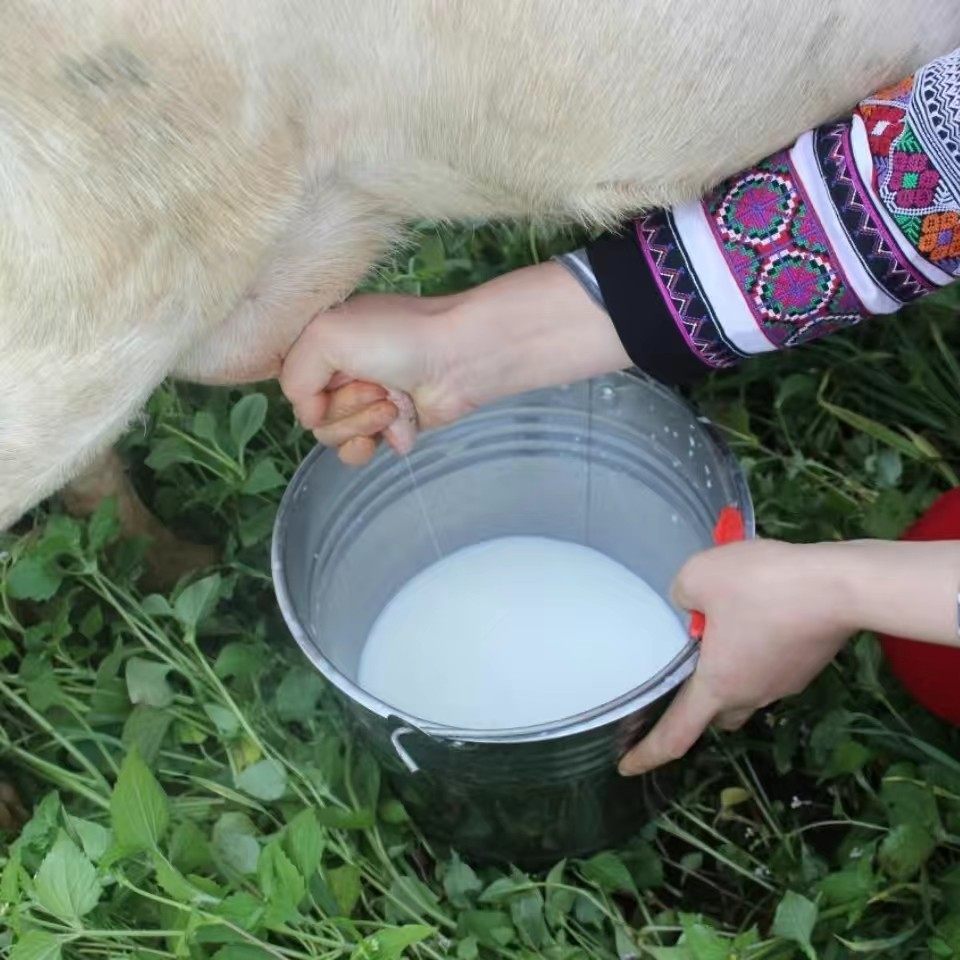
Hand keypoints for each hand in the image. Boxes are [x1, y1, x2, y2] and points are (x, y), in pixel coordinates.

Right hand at [280, 263, 629, 463]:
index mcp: (322, 343)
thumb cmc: (398, 337)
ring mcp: (366, 400)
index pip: (292, 384)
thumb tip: (308, 416)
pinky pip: (360, 451)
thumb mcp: (325, 336)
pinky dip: (374, 442)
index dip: (306, 393)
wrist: (459, 358)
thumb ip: (294, 376)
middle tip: (377, 388)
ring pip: (334, 437)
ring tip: (394, 404)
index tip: (332, 382)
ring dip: (362, 424)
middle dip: (344, 408)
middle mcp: (342, 372)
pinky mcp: (390, 425)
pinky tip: (396, 429)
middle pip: (313, 415)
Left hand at [619, 539, 853, 774]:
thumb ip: (682, 595)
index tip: (627, 767)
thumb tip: (691, 602)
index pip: (676, 734)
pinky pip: (771, 665)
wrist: (841, 586)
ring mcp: (785, 681)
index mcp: (718, 686)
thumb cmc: (762, 585)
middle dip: (698, 705)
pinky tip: (756, 614)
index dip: (648, 753)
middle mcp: (752, 693)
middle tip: (683, 677)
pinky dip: (757, 650)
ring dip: (730, 670)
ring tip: (719, 632)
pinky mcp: (807, 662)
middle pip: (717, 714)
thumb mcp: (699, 576)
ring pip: (747, 688)